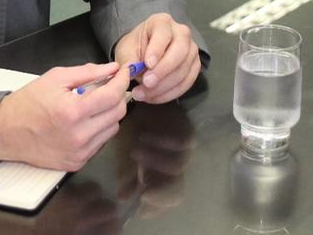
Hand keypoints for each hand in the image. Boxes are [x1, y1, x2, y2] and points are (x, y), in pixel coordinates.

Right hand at [0, 63, 129, 170]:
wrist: (5, 132)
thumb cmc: (28, 103)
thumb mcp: (55, 78)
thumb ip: (87, 72)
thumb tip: (112, 68)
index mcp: (73, 112)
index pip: (113, 95)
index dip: (122, 80)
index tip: (123, 72)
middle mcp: (79, 136)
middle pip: (118, 113)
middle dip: (117, 96)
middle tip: (107, 86)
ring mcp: (79, 152)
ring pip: (113, 128)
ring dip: (108, 113)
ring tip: (92, 105)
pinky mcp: (77, 163)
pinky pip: (101, 142)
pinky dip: (99, 129)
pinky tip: (85, 121)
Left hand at [114, 13, 201, 103]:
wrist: (144, 53)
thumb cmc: (136, 48)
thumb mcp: (126, 50)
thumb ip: (128, 60)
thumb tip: (131, 70)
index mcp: (161, 22)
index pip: (163, 33)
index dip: (157, 49)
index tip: (147, 64)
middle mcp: (181, 33)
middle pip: (180, 50)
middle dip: (163, 70)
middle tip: (147, 83)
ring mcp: (191, 49)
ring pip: (184, 69)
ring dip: (164, 86)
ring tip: (143, 94)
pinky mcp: (194, 66)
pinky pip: (187, 82)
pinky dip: (170, 93)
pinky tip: (154, 97)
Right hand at [115, 104, 196, 218]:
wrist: (145, 102)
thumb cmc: (135, 129)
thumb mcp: (127, 154)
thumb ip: (128, 176)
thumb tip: (124, 199)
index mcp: (162, 175)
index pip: (166, 200)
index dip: (155, 209)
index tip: (139, 211)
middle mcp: (175, 166)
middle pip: (177, 190)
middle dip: (161, 195)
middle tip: (143, 194)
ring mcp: (185, 151)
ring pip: (177, 166)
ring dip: (153, 162)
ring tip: (134, 152)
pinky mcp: (188, 132)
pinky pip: (180, 143)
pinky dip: (161, 142)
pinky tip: (144, 137)